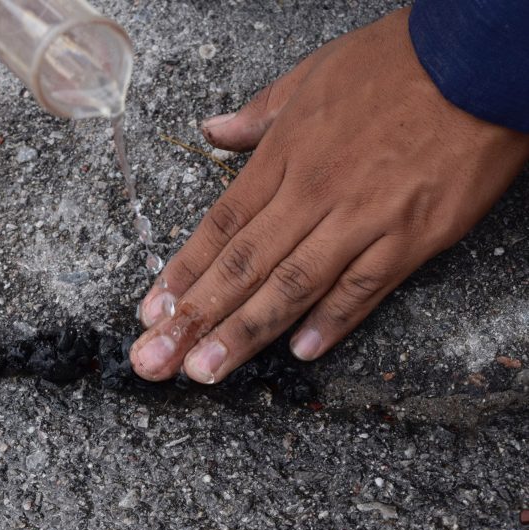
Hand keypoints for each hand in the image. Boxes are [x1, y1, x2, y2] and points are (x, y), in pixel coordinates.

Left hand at [131, 8, 528, 383]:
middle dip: (193, 318)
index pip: (220, 226)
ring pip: (291, 286)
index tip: (151, 310)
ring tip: (205, 370)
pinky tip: (299, 353)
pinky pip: (364, 288)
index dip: (183, 272)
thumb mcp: (310, 77)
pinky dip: (332, 321)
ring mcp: (361, 220)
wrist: (476, 61)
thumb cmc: (393, 65)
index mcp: (284, 157)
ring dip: (243, 332)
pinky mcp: (411, 238)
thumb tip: (213, 129)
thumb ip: (257, 114)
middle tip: (156, 360)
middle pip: (242, 266)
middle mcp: (312, 193)